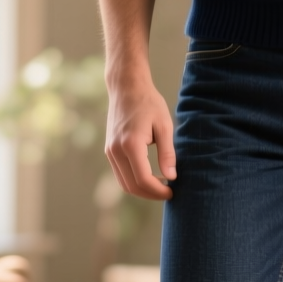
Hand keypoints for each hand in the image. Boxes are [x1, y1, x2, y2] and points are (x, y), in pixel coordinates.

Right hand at [105, 71, 176, 200]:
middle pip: (131, 186)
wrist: (126, 87)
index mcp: (130, 144)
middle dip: (151, 194)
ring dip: (142, 190)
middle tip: (169, 192)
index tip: (173, 191)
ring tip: (161, 187)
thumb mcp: (164, 125)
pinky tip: (150, 177)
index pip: (143, 179)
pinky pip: (120, 174)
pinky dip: (134, 181)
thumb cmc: (149, 103)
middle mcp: (116, 151)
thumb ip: (167, 153)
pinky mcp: (109, 150)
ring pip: (124, 183)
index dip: (158, 191)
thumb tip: (171, 177)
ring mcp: (110, 151)